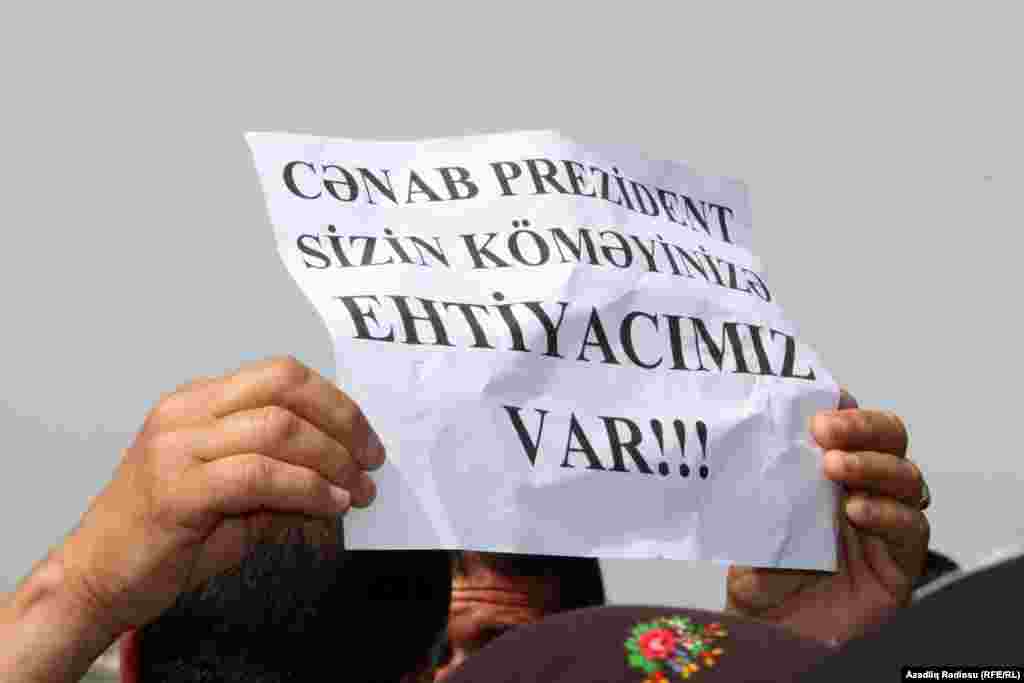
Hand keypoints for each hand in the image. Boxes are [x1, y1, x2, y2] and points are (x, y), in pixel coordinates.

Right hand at [58, 356, 384, 634]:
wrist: (97, 578)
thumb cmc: (167, 536)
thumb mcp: (239, 498)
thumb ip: (288, 478)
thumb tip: (347, 478)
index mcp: (201, 401)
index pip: (282, 374)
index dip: (335, 402)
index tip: (366, 440)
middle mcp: (187, 412)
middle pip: (285, 384)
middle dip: (342, 419)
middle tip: (371, 461)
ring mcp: (177, 446)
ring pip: (278, 428)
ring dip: (332, 460)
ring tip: (357, 491)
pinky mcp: (176, 489)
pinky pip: (259, 475)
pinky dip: (306, 488)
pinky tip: (328, 505)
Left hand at [726, 390, 929, 642]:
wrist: (771, 635)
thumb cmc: (760, 578)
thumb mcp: (749, 527)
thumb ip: (759, 492)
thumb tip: (753, 447)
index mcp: (826, 473)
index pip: (847, 425)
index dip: (840, 408)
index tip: (814, 406)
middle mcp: (862, 490)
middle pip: (889, 439)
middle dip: (862, 427)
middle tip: (826, 431)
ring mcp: (885, 524)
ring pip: (906, 476)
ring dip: (873, 465)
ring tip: (836, 469)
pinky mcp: (900, 563)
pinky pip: (912, 527)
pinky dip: (888, 512)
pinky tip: (858, 512)